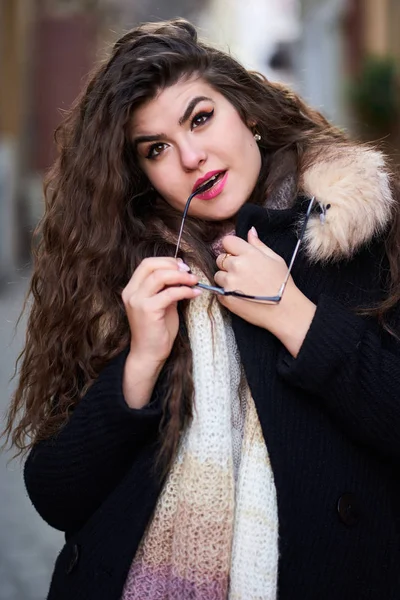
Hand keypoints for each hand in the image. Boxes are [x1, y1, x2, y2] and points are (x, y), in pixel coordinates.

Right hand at [121, 257, 199, 406]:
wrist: (149, 353)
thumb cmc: (157, 330)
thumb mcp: (162, 304)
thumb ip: (167, 288)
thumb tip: (182, 273)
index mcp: (132, 289)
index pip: (146, 264)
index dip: (166, 261)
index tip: (182, 266)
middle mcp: (131, 292)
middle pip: (151, 265)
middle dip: (173, 265)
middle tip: (189, 272)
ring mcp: (137, 301)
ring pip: (160, 276)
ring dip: (181, 276)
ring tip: (194, 281)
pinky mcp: (147, 310)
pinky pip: (169, 293)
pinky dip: (184, 290)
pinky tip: (194, 294)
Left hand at [214, 228, 315, 356]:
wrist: (284, 310)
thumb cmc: (282, 284)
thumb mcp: (275, 259)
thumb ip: (259, 245)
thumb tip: (250, 231)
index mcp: (248, 254)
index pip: (227, 241)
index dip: (232, 248)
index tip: (237, 255)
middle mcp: (236, 266)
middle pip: (220, 258)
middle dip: (228, 264)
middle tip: (242, 273)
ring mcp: (229, 282)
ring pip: (218, 275)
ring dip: (226, 279)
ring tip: (242, 286)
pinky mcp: (225, 297)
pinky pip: (218, 291)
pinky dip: (226, 292)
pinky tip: (240, 295)